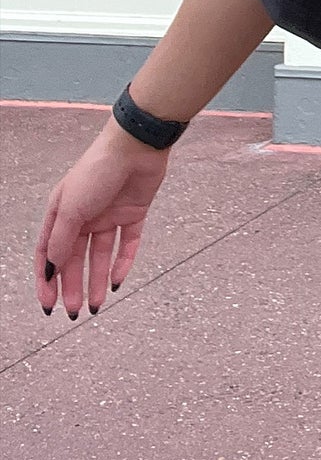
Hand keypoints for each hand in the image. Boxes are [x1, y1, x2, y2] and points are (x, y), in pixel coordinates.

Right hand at [34, 116, 170, 318]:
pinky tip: (118, 282)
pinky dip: (122, 263)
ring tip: (96, 306)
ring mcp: (109, 216)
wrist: (136, 147)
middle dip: (73, 286)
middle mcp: (84, 216)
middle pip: (75, 259)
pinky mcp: (133, 214)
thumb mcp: (71, 208)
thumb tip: (50, 269)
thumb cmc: (96, 171)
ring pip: (101, 256)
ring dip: (98, 280)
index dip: (47, 280)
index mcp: (61, 213)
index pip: (48, 253)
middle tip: (74, 312)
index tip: (48, 305)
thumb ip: (61, 240)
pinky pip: (127, 244)